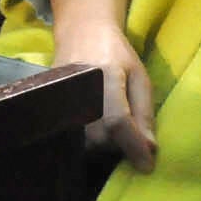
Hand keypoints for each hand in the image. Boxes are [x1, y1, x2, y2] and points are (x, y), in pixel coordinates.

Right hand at [54, 12, 156, 170]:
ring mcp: (60, 98)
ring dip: (102, 146)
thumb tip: (149, 151)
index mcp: (106, 75)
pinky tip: (95, 129)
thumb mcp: (139, 77)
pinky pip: (70, 139)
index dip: (133, 146)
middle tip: (127, 134)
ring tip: (110, 128)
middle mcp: (79, 88)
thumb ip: (144, 112)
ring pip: (84, 143)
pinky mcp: (50, 108)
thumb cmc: (117, 54)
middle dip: (119, 145)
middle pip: (100, 138)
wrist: (81, 33)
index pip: (117, 121)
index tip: (147, 166)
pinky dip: (87, 141)